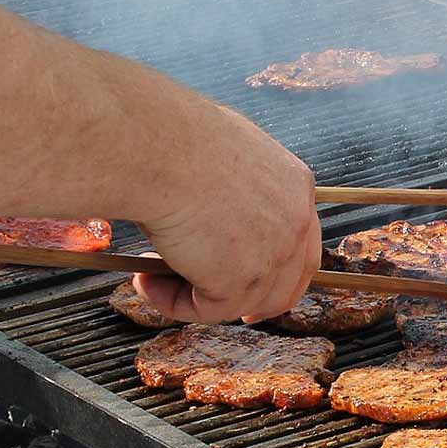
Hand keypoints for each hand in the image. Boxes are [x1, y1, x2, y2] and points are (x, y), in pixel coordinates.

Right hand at [133, 107, 321, 323]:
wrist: (156, 147)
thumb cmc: (174, 137)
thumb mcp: (222, 153)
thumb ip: (232, 186)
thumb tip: (208, 204)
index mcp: (295, 185)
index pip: (302, 242)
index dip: (278, 269)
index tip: (247, 279)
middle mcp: (295, 221)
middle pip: (289, 283)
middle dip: (252, 302)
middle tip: (209, 300)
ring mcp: (274, 255)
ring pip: (242, 301)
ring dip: (195, 295)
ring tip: (150, 277)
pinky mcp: (241, 281)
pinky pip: (207, 310)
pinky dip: (172, 302)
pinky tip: (144, 280)